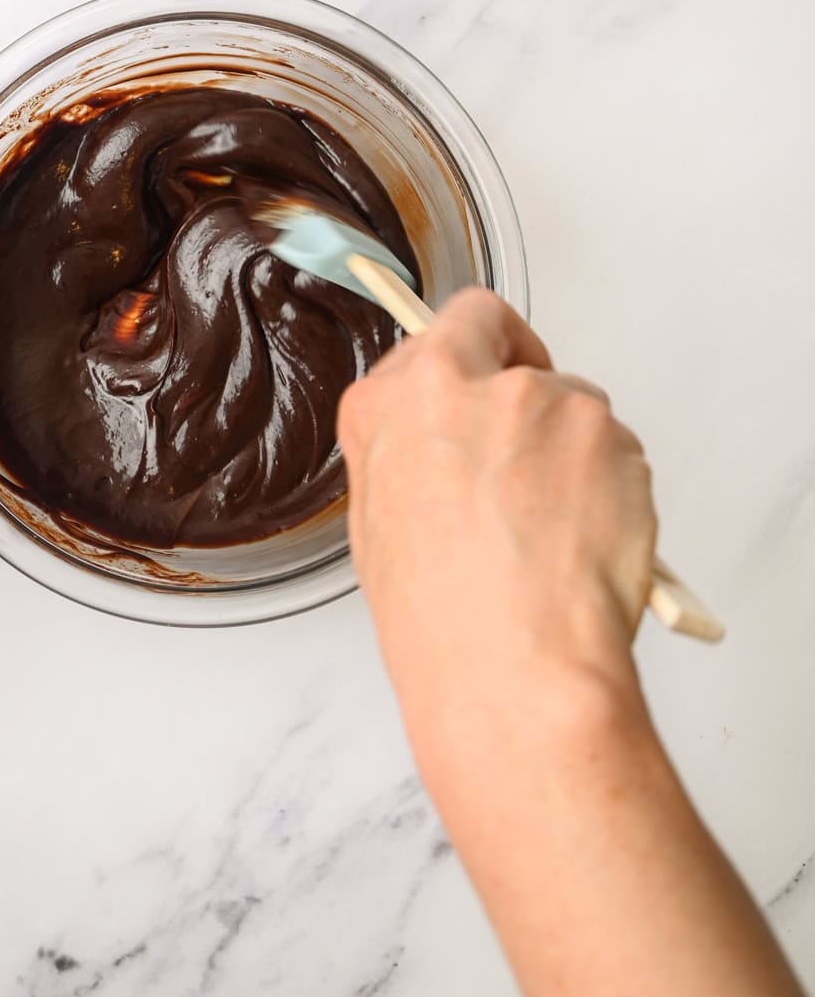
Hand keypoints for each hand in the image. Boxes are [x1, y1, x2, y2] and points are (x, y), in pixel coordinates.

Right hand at [337, 288, 657, 797]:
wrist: (516, 667)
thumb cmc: (445, 619)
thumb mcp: (380, 526)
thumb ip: (412, 453)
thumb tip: (443, 445)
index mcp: (393, 403)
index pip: (446, 328)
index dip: (471, 359)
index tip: (485, 369)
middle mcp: (466, 385)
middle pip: (512, 347)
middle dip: (525, 384)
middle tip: (531, 451)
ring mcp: (544, 402)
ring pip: (571, 404)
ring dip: (571, 448)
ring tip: (551, 532)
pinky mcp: (607, 433)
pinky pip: (616, 448)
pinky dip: (610, 486)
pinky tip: (583, 542)